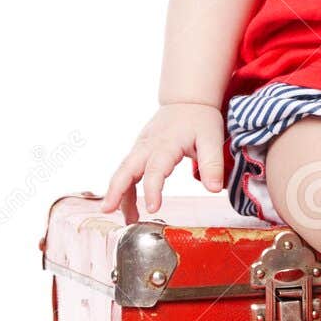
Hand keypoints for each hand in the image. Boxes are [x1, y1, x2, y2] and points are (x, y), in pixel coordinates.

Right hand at [100, 102, 225, 217]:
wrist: (188, 100)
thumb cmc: (200, 119)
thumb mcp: (212, 139)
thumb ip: (212, 164)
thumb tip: (213, 189)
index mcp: (166, 143)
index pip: (155, 169)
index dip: (152, 189)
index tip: (153, 209)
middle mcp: (148, 145)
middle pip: (126, 169)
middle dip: (116, 190)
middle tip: (108, 210)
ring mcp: (140, 147)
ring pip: (123, 171)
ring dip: (119, 194)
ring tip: (127, 220)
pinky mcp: (139, 150)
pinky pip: (127, 170)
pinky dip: (123, 187)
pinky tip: (128, 206)